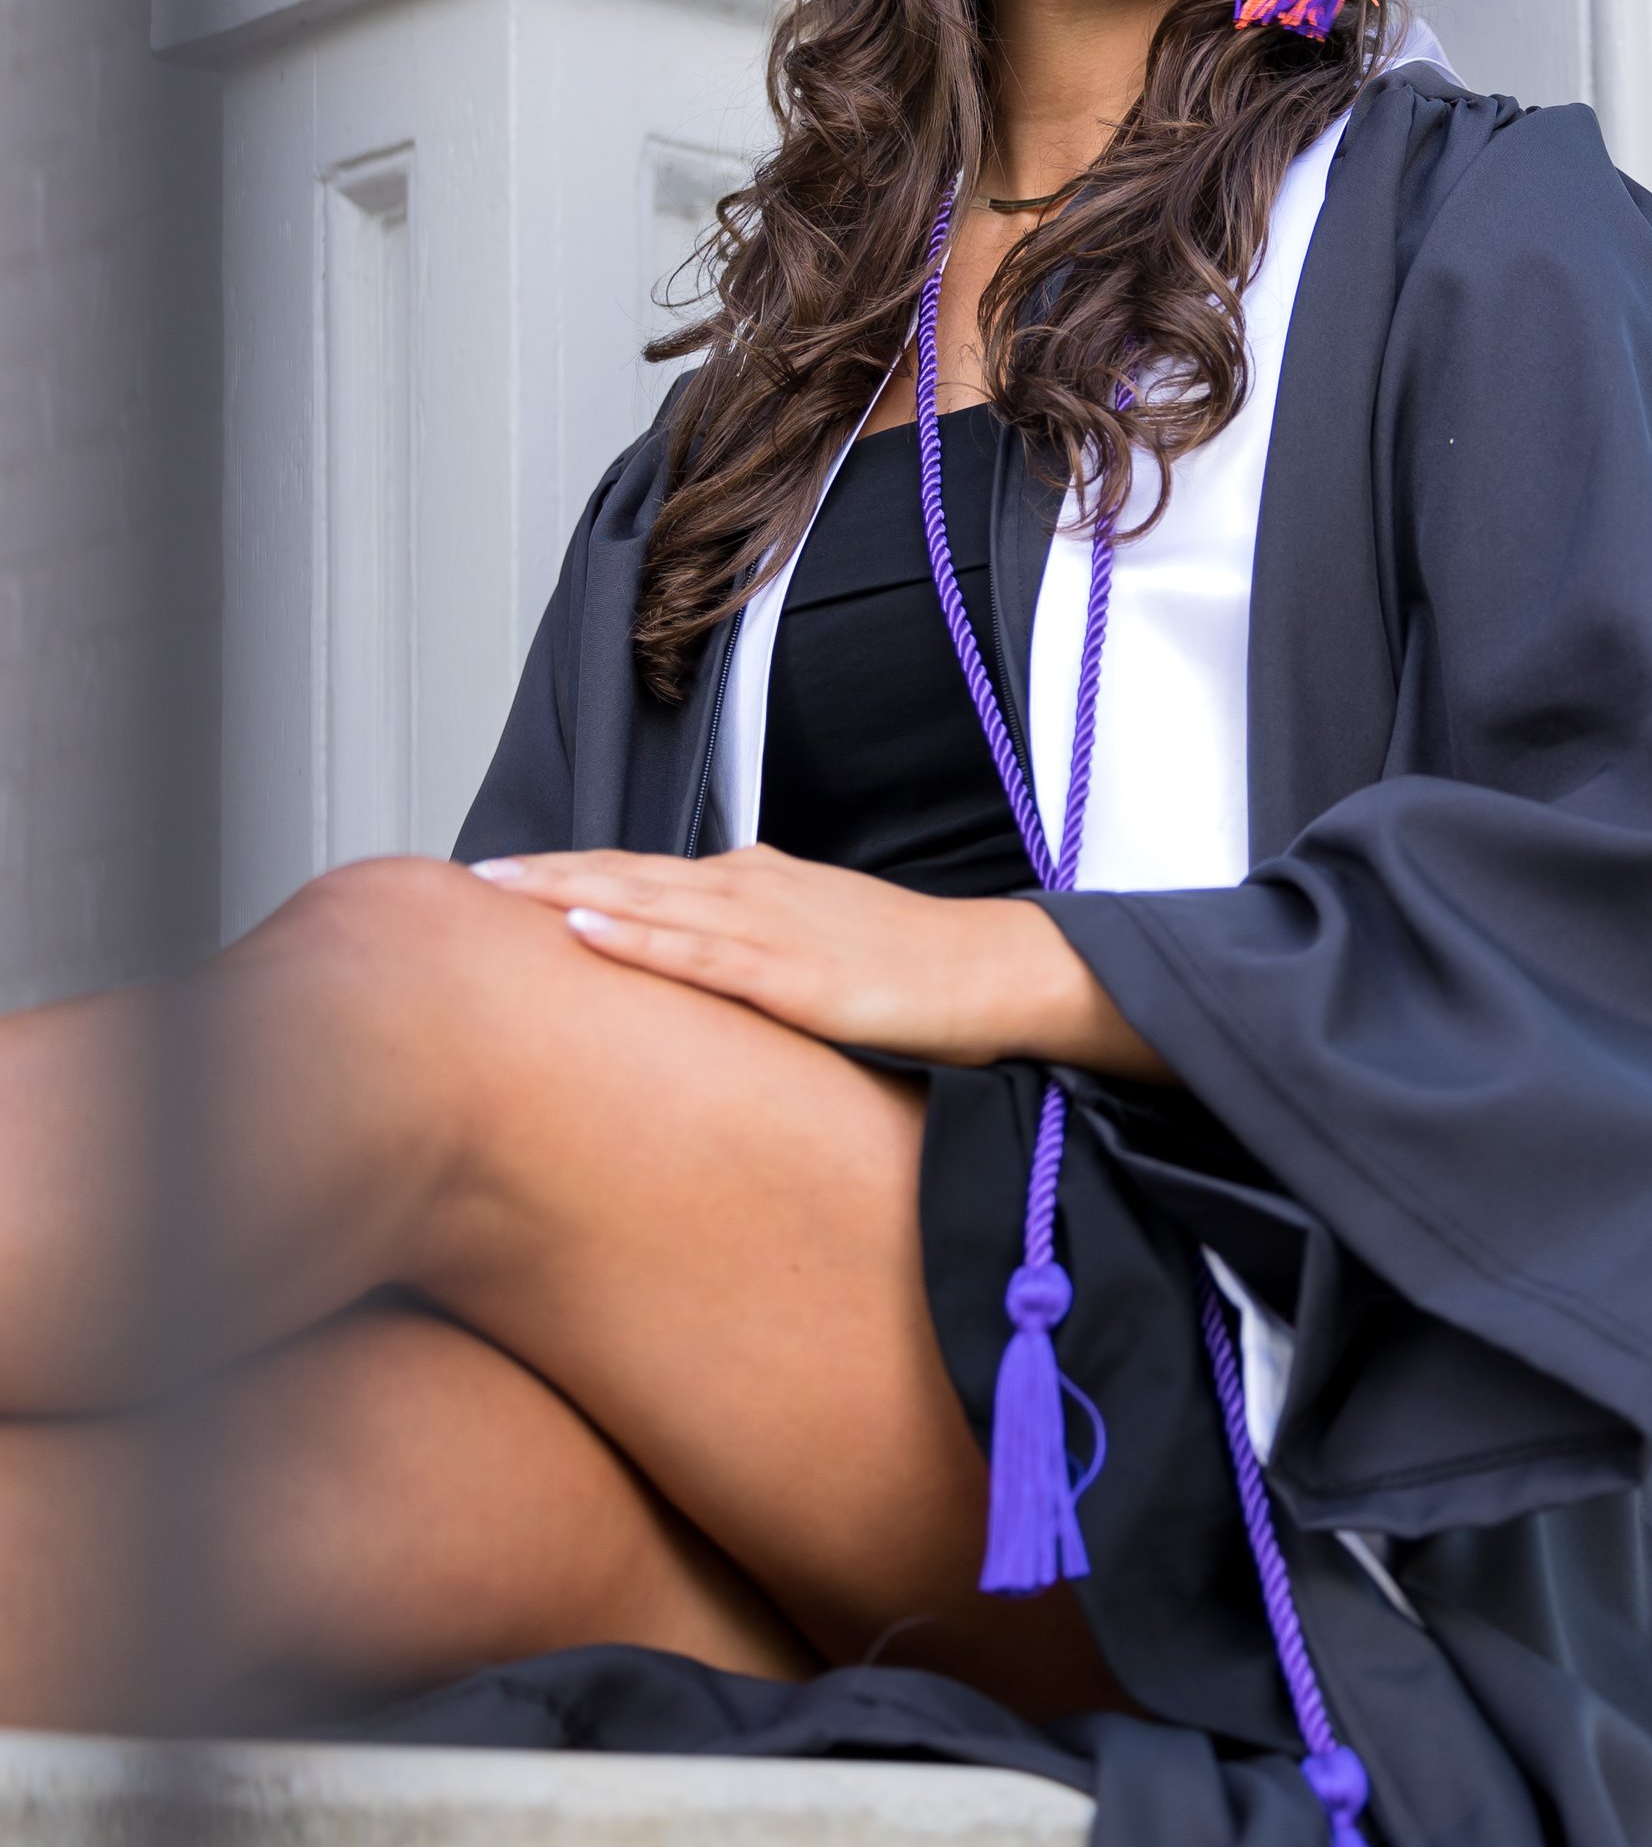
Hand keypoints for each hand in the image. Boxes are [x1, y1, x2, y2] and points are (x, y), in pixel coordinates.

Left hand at [468, 846, 1168, 1077]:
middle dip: (545, 874)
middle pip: (627, 874)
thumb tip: (691, 947)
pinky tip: (585, 928)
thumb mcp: (813, 939)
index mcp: (752, 882)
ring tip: (499, 889)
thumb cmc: (907, 965)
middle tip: (468, 876)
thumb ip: (748, 937)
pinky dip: (636, 937)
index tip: (500, 878)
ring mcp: (770, 927)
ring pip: (648, 900)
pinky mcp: (793, 974)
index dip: (567, 872)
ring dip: (567, 891)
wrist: (989, 971)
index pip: (640, 871)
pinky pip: (699, 954)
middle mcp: (750, 888)